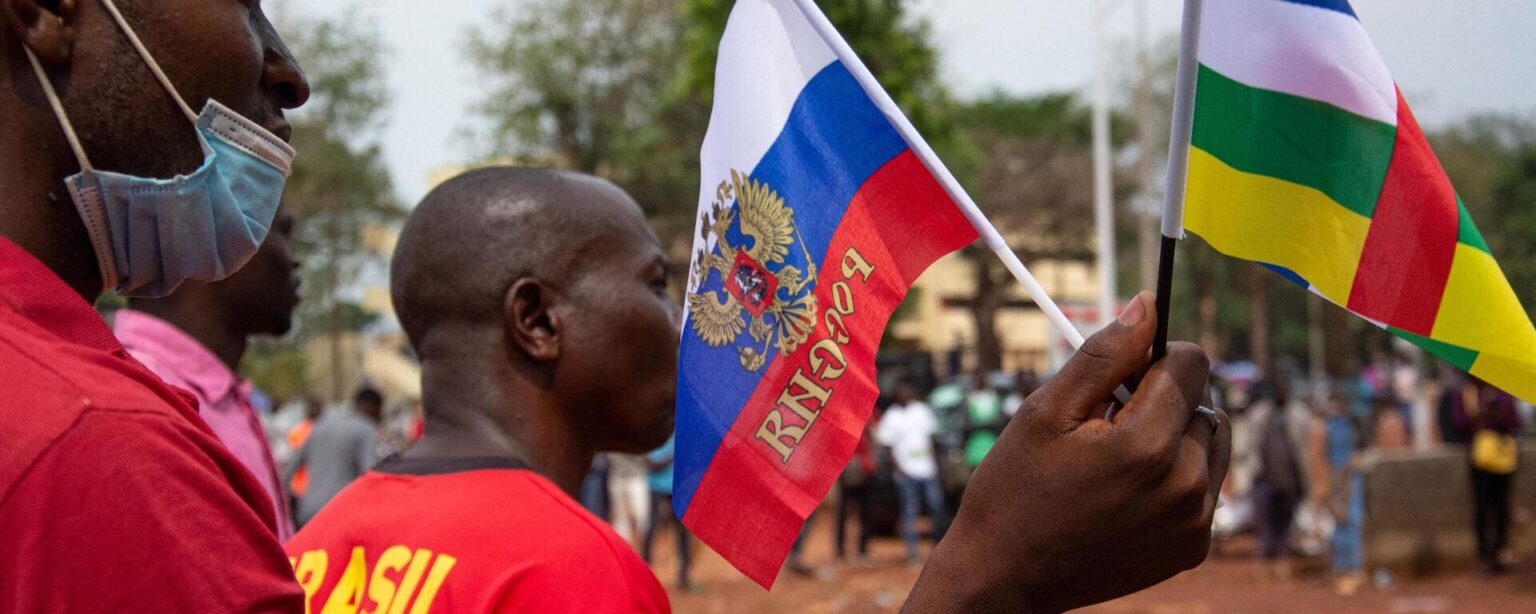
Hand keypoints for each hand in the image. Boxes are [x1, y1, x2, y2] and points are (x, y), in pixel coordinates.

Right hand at [905, 291, 1230, 612]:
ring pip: (1211, 442)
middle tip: (1105, 423)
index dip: (1154, 356)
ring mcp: (1194, 521)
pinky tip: (1126, 492)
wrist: (1006, 576)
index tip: (1118, 374)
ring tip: (1118, 457)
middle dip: (1162, 399)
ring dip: (1176, 436)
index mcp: (1146, 445)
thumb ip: (1104, 354)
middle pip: (1203, 401)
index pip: (1191, 363)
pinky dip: (1176, 477)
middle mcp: (1185, 485)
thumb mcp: (1045, 411)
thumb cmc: (1015, 489)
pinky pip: (1206, 486)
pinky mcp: (1194, 547)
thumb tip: (1148, 304)